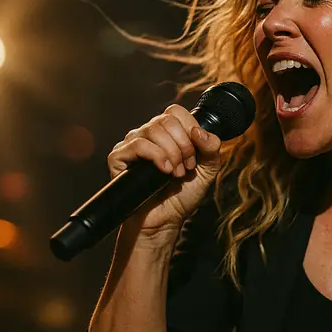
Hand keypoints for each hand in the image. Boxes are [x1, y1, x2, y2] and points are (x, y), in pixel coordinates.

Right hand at [107, 104, 222, 245]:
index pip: (177, 112)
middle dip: (184, 145)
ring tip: (176, 173)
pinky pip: (138, 144)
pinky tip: (164, 171)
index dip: (190, 129)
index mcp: (168, 132)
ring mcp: (132, 144)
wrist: (165, 219)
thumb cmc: (182, 194)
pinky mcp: (119, 157)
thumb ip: (212, 148)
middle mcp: (148, 133)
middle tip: (187, 167)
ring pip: (153, 130)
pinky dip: (156, 156)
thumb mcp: (207, 169)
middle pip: (166, 119)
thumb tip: (199, 131)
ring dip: (172, 153)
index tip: (196, 154)